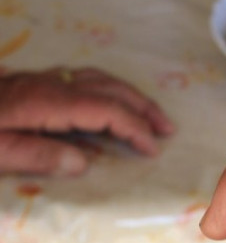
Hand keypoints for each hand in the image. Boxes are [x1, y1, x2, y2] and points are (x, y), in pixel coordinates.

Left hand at [0, 67, 172, 175]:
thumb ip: (39, 156)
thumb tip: (83, 163)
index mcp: (46, 102)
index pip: (105, 110)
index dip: (133, 128)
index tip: (152, 149)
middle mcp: (52, 84)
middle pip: (110, 88)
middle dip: (144, 108)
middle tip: (168, 129)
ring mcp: (47, 79)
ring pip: (102, 79)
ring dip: (132, 96)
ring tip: (153, 115)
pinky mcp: (42, 82)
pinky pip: (89, 80)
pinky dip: (113, 91)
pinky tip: (117, 103)